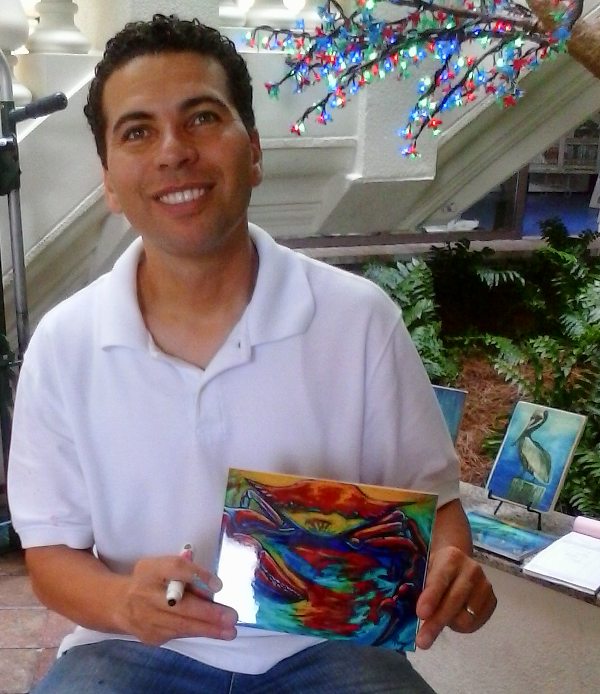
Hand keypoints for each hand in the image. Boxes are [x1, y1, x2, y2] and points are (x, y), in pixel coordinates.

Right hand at [114, 555, 237, 645]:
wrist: (118, 603)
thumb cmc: (150, 579)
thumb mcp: (163, 566)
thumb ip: (185, 571)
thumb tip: (212, 586)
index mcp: (151, 569)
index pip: (175, 569)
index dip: (197, 576)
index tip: (219, 585)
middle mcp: (146, 594)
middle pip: (180, 605)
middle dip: (208, 613)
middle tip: (231, 617)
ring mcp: (146, 619)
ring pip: (181, 625)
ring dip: (208, 629)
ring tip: (229, 631)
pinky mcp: (150, 636)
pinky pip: (177, 634)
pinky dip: (197, 633)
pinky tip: (214, 633)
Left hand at [415, 545, 495, 648]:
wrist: (458, 561)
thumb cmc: (435, 567)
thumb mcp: (424, 568)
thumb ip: (419, 586)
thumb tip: (412, 612)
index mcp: (451, 558)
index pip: (440, 580)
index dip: (431, 598)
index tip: (420, 614)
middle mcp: (471, 570)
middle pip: (454, 602)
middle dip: (436, 623)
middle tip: (422, 641)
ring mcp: (485, 585)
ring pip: (466, 618)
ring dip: (449, 624)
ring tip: (440, 617)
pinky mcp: (492, 600)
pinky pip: (475, 624)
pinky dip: (460, 627)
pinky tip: (453, 617)